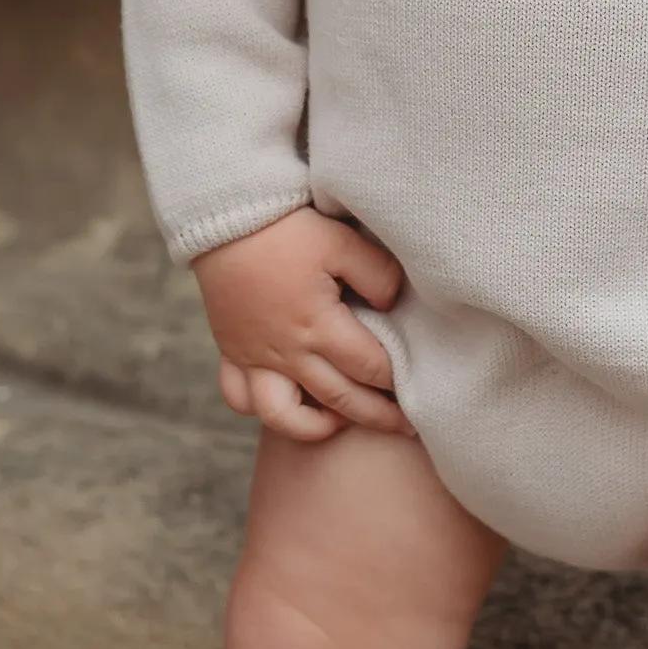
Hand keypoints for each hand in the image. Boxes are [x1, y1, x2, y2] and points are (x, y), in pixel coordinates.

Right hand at [192, 206, 413, 443]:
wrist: (225, 218)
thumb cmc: (287, 229)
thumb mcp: (342, 241)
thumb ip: (377, 275)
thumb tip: (392, 304)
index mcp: (319, 327)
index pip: (370, 367)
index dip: (399, 381)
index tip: (422, 388)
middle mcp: (287, 353)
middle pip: (340, 400)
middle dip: (377, 417)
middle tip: (407, 429)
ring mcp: (255, 357)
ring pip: (283, 416)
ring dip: (317, 428)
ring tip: (343, 422)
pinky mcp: (231, 350)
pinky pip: (240, 398)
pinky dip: (261, 410)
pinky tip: (286, 403)